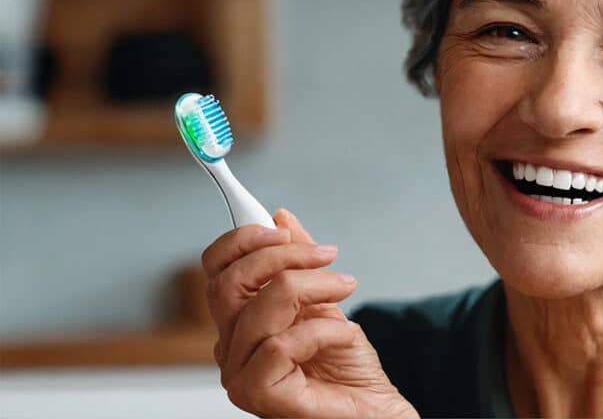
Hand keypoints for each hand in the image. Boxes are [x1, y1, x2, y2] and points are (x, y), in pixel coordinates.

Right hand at [201, 208, 416, 417]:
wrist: (373, 408)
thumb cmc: (347, 365)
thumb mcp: (326, 298)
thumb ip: (300, 262)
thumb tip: (280, 216)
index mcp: (238, 321)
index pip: (216, 269)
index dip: (244, 239)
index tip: (284, 228)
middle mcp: (230, 347)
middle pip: (228, 282)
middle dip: (282, 256)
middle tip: (326, 255)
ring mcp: (239, 374)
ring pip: (260, 308)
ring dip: (314, 286)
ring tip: (346, 287)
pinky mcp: (258, 395)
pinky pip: (282, 344)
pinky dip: (323, 329)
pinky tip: (344, 334)